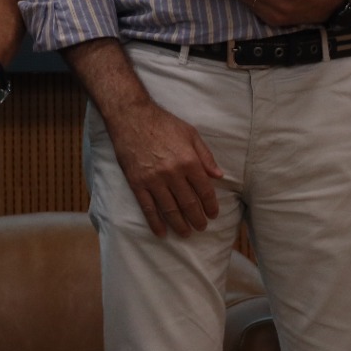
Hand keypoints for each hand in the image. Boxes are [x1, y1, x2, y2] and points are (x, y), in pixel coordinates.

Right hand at [104, 100, 224, 237]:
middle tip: (201, 227)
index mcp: (189, 161)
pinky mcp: (137, 184)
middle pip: (189, 204)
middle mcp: (173, 173)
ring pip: (170, 210)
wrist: (131, 117)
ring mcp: (154, 180)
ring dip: (180, 225)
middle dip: (197, 219)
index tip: (213, 214)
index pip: (205, 190)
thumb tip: (218, 175)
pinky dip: (155, 223)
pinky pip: (148, 208)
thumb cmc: (163, 123)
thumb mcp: (190, 134)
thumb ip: (206, 156)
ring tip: (186, 233)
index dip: (211, 205)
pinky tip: (161, 232)